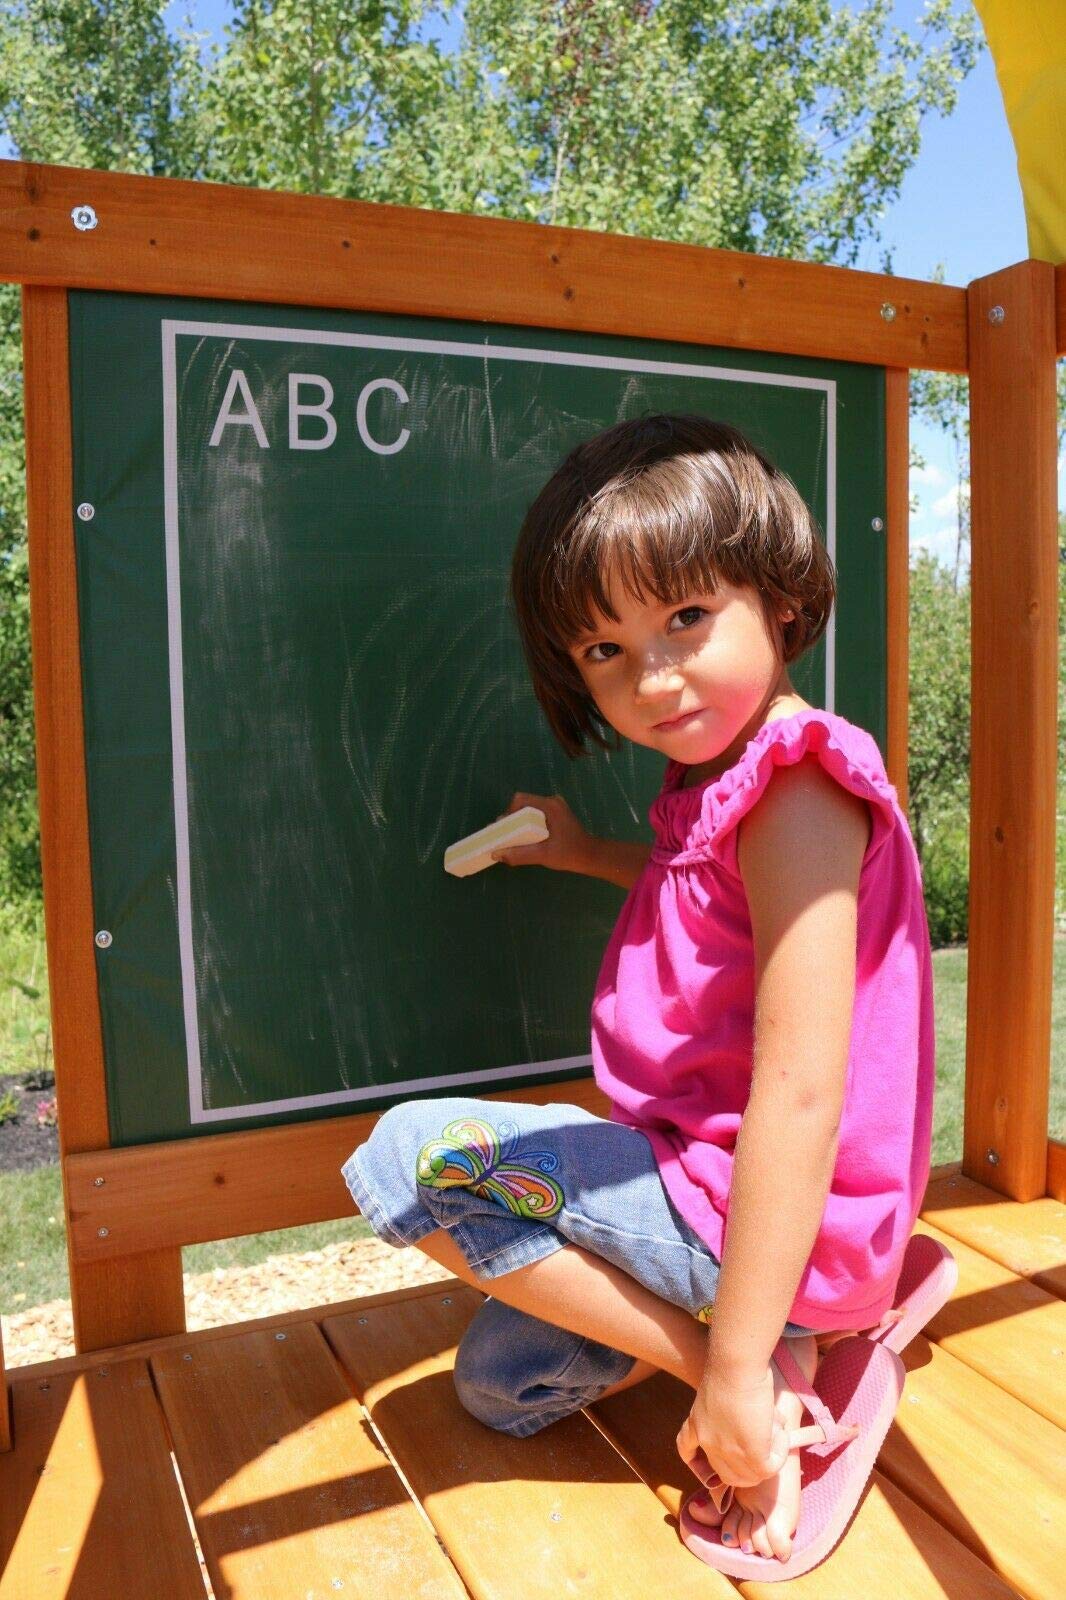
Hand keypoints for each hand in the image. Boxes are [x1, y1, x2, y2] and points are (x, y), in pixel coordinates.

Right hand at [491, 791, 595, 875]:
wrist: (591, 856)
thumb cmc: (569, 854)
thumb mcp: (543, 855)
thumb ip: (519, 854)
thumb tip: (495, 854)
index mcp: (550, 806)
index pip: (520, 800)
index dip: (508, 813)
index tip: (504, 829)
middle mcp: (552, 801)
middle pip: (523, 804)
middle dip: (512, 819)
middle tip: (506, 836)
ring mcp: (555, 807)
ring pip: (529, 809)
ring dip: (519, 822)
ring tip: (514, 838)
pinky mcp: (557, 814)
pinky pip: (536, 814)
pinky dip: (528, 824)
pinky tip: (526, 838)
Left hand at [676, 1363, 789, 1493]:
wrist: (735, 1365)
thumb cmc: (731, 1366)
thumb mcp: (720, 1392)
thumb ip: (729, 1412)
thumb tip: (756, 1423)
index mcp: (696, 1423)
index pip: (687, 1449)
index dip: (697, 1462)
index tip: (708, 1465)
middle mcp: (709, 1443)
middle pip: (727, 1474)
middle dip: (748, 1466)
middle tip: (766, 1445)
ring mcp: (728, 1452)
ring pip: (750, 1477)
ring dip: (767, 1459)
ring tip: (776, 1433)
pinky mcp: (751, 1454)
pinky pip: (769, 1468)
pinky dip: (779, 1455)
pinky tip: (781, 1434)